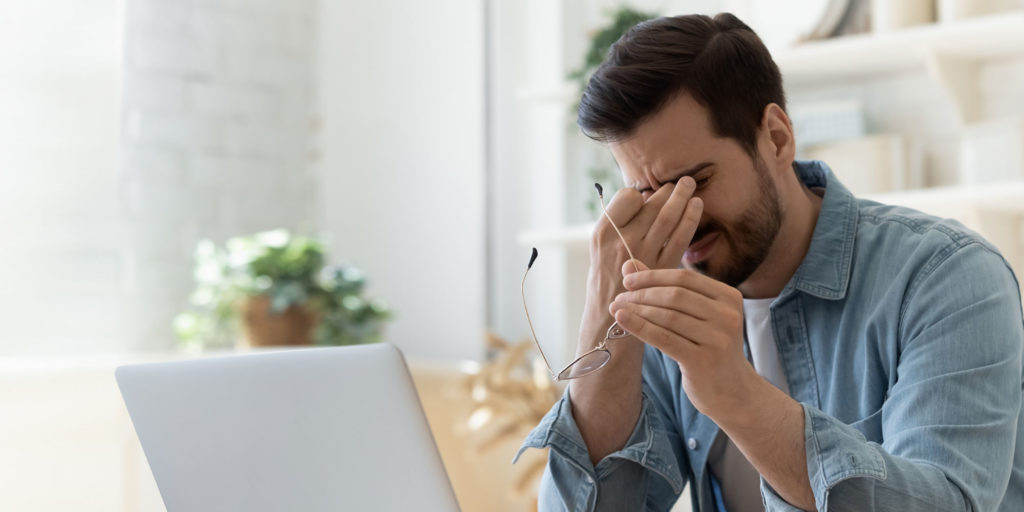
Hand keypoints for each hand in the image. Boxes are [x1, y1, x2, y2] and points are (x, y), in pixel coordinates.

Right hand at [587, 177, 703, 311]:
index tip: (648, 196)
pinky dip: (690, 219)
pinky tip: (697, 207)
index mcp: (603, 232)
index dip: (641, 194)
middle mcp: (621, 241)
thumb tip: (644, 198)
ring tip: (691, 186)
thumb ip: (619, 226)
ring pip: (668, 217)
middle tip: (682, 181)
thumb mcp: (600, 250)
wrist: (609, 321)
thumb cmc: (606, 282)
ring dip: (682, 198)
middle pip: (651, 205)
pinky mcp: (662, 269)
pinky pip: (680, 237)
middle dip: (669, 191)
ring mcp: (642, 255)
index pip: (628, 197)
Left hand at [608, 268, 759, 420]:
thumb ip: (666, 288)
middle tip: (619, 297)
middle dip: (642, 294)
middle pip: (675, 295)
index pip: (685, 277)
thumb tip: (629, 263)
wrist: (732, 393)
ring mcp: (718, 339)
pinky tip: (622, 320)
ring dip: (637, 310)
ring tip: (616, 309)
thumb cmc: (708, 348)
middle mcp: (728, 315)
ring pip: (668, 316)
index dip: (653, 276)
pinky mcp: (704, 360)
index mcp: (729, 297)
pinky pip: (664, 338)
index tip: (628, 279)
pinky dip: (639, 326)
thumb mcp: (695, 316)